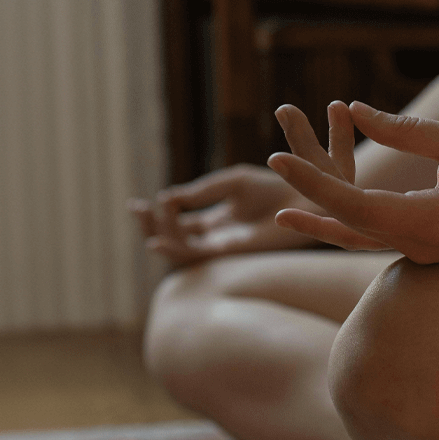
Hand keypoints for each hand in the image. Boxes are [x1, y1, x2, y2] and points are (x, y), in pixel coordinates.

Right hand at [129, 164, 319, 268]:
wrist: (303, 197)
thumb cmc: (276, 188)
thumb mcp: (231, 183)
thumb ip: (202, 192)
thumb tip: (168, 199)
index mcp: (217, 221)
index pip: (179, 223)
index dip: (156, 214)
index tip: (139, 202)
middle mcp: (217, 237)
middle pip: (174, 238)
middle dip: (152, 225)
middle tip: (136, 208)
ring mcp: (222, 246)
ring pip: (181, 249)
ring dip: (160, 234)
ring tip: (149, 214)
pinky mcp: (229, 252)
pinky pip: (195, 257)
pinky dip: (174, 249)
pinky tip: (158, 240)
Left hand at [267, 101, 438, 263]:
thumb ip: (406, 130)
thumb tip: (356, 111)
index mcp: (424, 222)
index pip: (350, 204)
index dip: (309, 181)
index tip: (277, 158)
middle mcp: (415, 247)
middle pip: (345, 224)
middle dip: (307, 195)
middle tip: (273, 163)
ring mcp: (420, 255)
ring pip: (357, 239)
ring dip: (321, 218)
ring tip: (281, 213)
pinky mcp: (426, 251)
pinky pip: (376, 240)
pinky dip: (347, 224)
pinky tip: (323, 216)